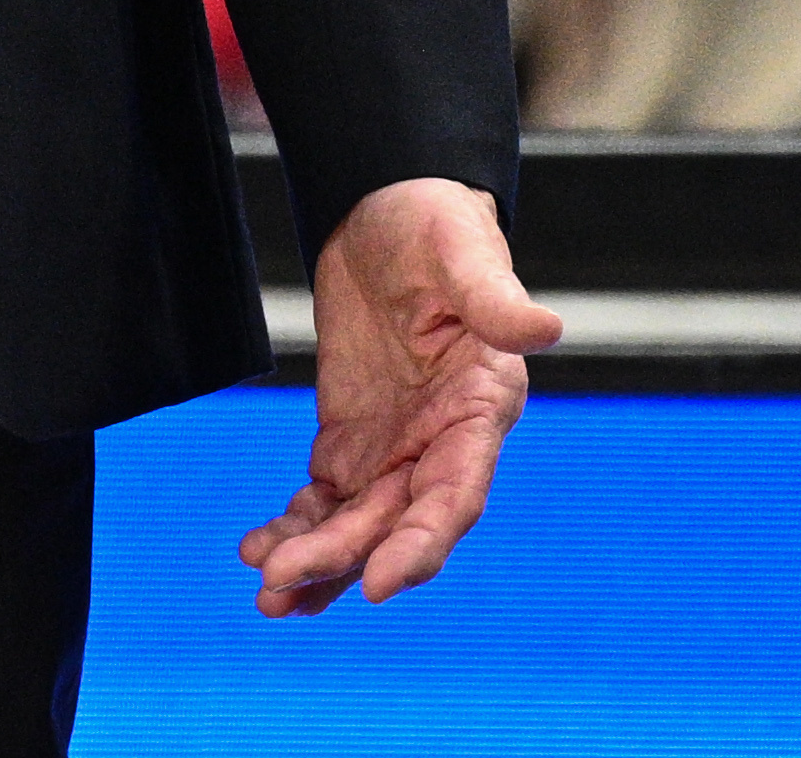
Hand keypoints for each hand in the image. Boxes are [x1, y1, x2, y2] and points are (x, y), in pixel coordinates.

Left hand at [243, 176, 555, 615]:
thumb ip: (494, 298)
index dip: (419, 545)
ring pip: (355, 525)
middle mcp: (440, 444)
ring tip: (265, 592)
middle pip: (393, 523)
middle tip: (278, 586)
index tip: (375, 584)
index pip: (455, 495)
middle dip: (341, 559)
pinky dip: (293, 528)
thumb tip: (544, 328)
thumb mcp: (463, 249)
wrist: (386, 208)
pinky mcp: (350, 440)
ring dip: (314, 563)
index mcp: (480, 410)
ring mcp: (393, 449)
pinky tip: (255, 549)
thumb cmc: (439, 224)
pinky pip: (322, 500)